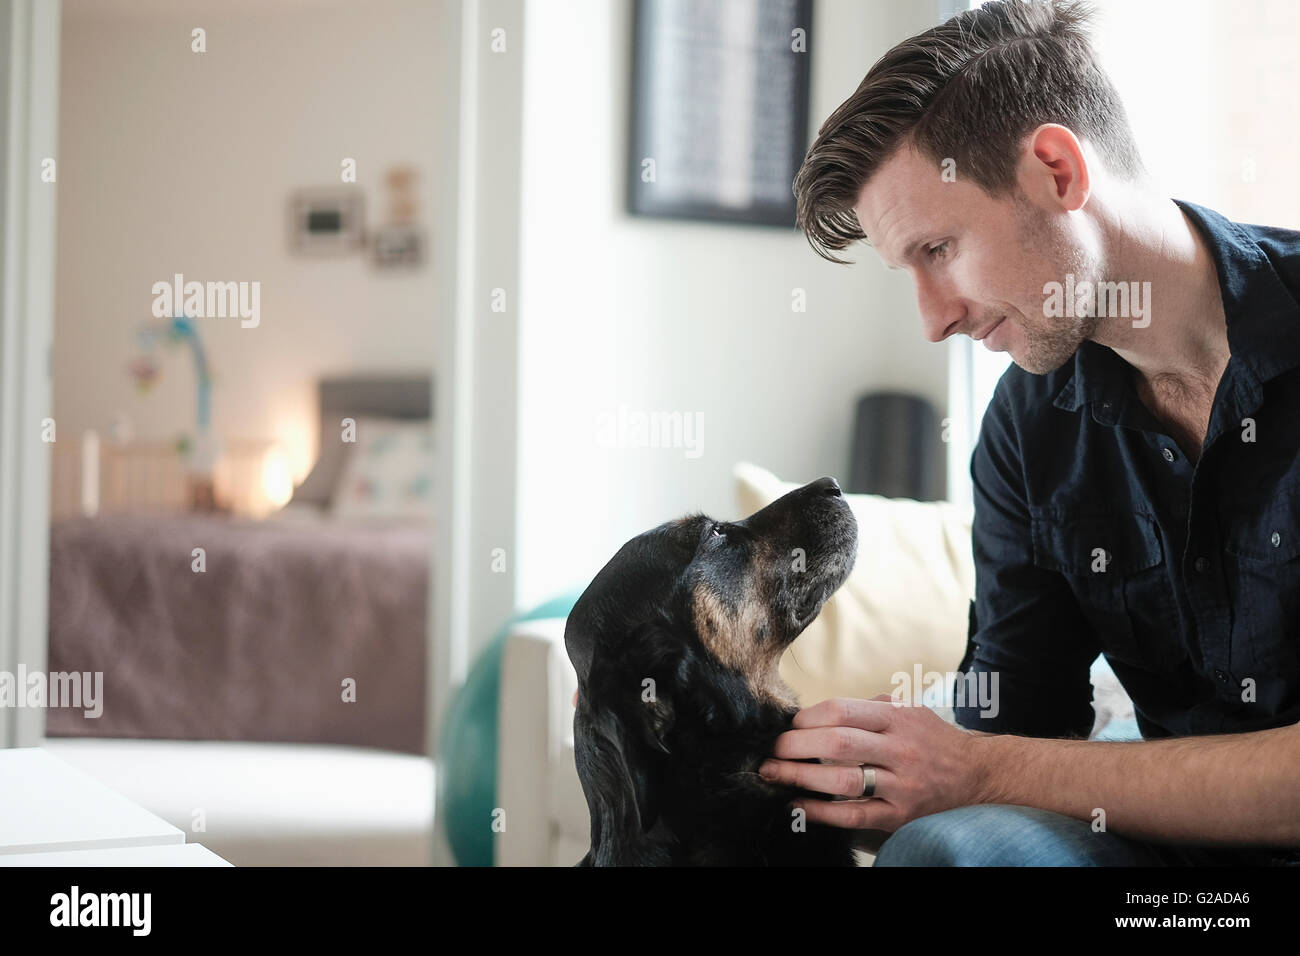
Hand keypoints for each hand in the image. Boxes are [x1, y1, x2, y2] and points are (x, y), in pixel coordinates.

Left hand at [757, 693, 989, 832]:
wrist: (977, 774)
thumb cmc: (931, 738)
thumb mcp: (907, 709)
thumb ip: (867, 707)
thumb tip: (816, 711)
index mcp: (897, 719)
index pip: (843, 711)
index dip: (809, 717)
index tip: (790, 725)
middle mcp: (900, 750)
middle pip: (838, 744)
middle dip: (796, 747)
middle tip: (772, 750)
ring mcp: (901, 785)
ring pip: (844, 781)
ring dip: (802, 778)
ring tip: (775, 775)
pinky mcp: (900, 816)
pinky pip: (855, 816)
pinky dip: (822, 812)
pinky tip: (798, 806)